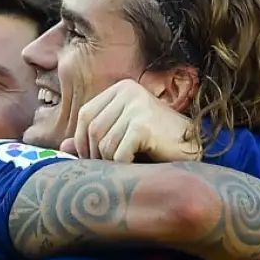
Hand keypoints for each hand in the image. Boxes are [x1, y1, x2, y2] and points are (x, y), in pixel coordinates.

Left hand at [59, 79, 201, 162]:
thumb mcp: (123, 136)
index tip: (89, 160)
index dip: (81, 140)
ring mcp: (136, 106)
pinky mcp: (143, 124)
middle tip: (104, 170)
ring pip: (104, 143)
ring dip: (110, 163)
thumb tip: (62, 148)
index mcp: (121, 88)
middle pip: (92, 129)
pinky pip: (118, 153)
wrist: (197, 148)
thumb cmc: (159, 144)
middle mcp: (128, 91)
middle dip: (93, 154)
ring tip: (125, 168)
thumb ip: (95, 138)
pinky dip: (123, 166)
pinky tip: (137, 167)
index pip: (86, 114)